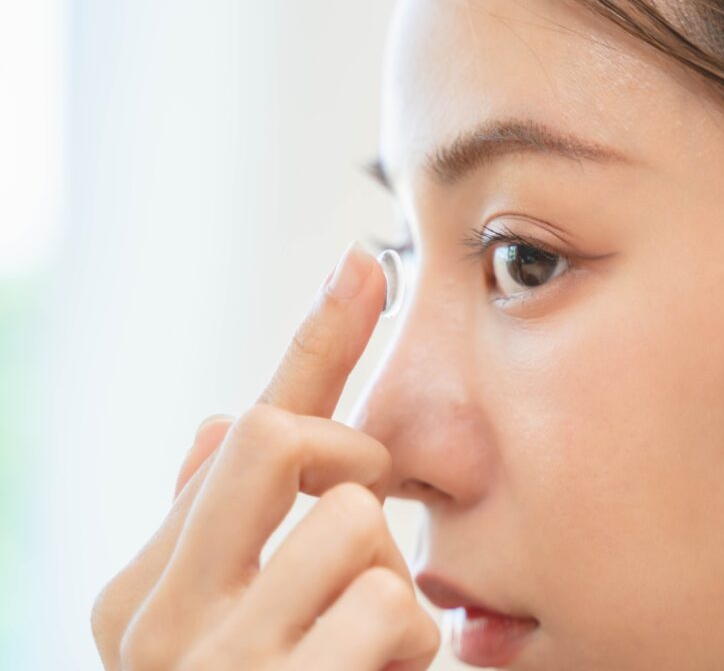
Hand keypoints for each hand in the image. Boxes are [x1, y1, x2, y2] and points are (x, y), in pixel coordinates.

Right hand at [91, 242, 439, 670]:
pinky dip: (410, 645)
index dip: (316, 340)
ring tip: (366, 645)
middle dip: (345, 460)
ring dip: (386, 582)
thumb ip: (224, 528)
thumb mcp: (239, 621)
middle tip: (363, 513)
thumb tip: (211, 414)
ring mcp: (218, 666)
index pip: (241, 429)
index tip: (370, 262)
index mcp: (145, 589)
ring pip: (351, 522)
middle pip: (274, 438)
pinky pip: (388, 608)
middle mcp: (160, 619)